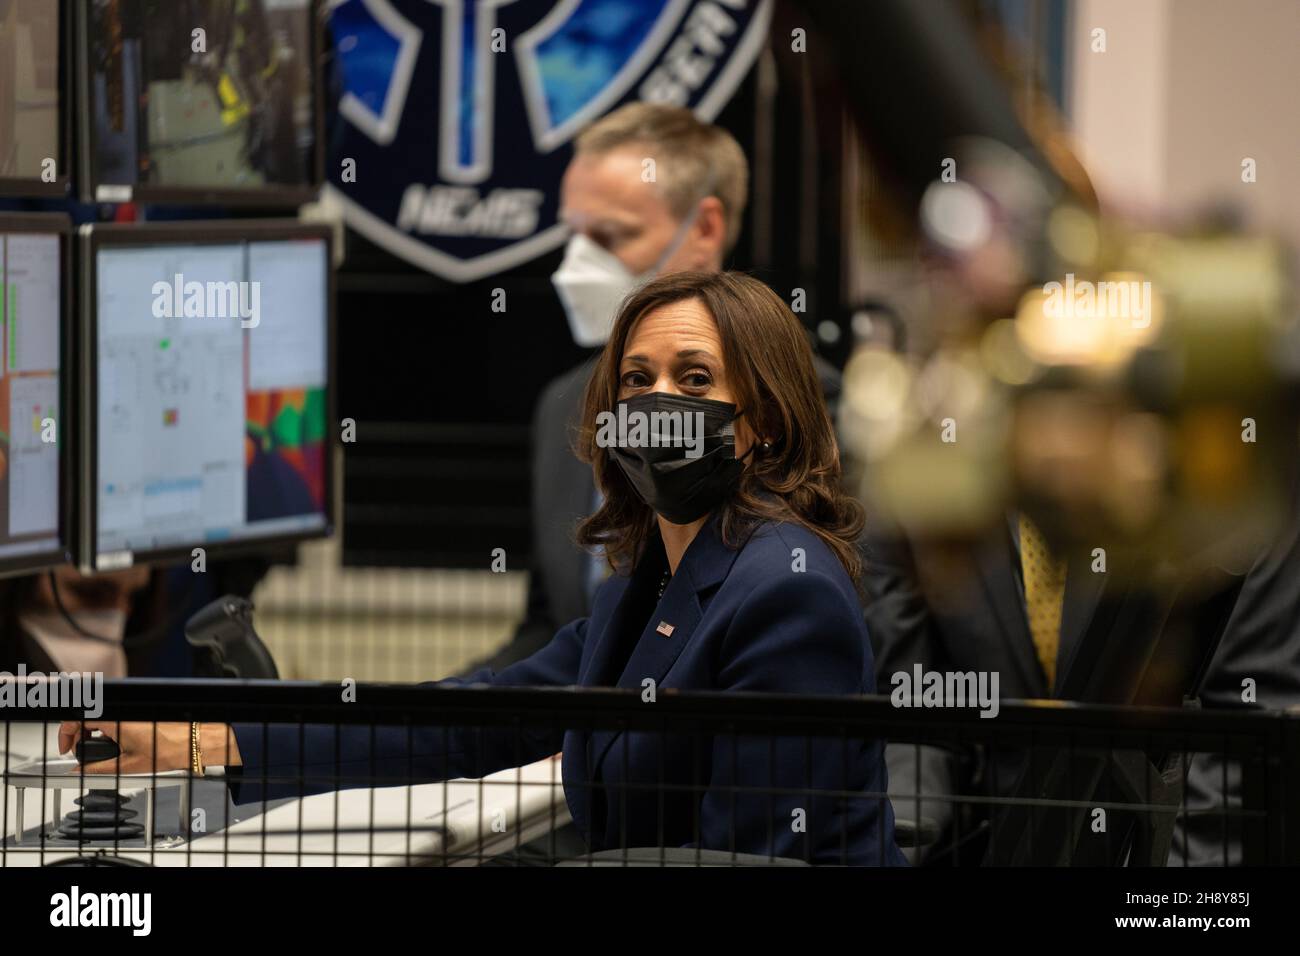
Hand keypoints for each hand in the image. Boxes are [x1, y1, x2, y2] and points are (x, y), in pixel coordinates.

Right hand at [57, 721, 241, 773]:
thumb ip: (97, 769)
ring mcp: (129, 715)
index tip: (65, 748)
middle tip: (78, 754)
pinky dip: (105, 732)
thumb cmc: (167, 751)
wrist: (190, 744)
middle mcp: (122, 714)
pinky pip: (112, 720)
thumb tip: (78, 772)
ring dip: (91, 735)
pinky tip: (110, 747)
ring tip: (94, 754)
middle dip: (77, 736)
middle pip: (87, 718)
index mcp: (116, 721)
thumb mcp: (126, 766)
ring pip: (99, 719)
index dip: (66, 733)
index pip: (79, 718)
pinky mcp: (136, 717)